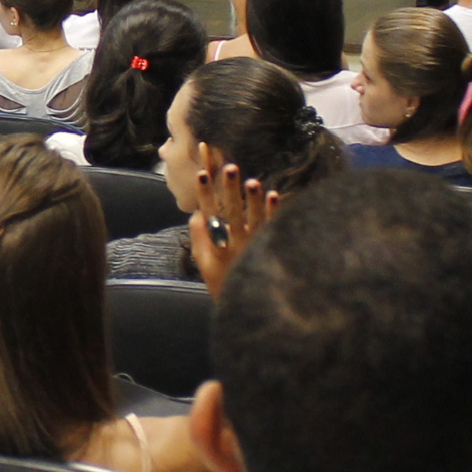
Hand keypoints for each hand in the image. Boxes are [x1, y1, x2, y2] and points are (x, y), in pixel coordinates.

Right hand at [189, 160, 282, 296]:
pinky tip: (274, 195)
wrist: (250, 304)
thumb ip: (198, 237)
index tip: (202, 174)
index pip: (208, 214)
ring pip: (253, 218)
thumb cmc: (223, 281)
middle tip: (231, 168)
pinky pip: (273, 227)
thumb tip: (197, 212)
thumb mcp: (203, 262)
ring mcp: (254, 245)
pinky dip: (273, 212)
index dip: (205, 194)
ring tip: (252, 180)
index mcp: (215, 245)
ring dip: (252, 199)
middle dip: (230, 189)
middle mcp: (234, 243)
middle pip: (231, 211)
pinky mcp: (270, 247)